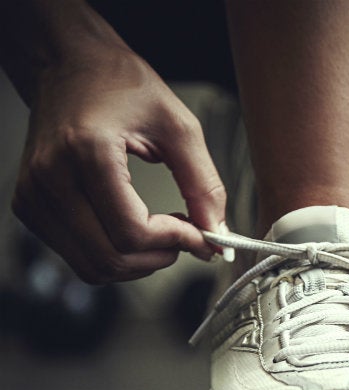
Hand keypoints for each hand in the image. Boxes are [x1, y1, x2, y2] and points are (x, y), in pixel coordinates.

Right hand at [11, 45, 225, 283]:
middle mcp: (50, 178)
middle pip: (110, 258)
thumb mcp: (178, 126)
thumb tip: (218, 234)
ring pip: (93, 266)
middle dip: (159, 257)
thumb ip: (203, 184)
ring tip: (163, 230)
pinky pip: (78, 255)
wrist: (68, 64)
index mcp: (85, 152)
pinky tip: (136, 226)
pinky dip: (115, 253)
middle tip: (187, 235)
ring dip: (138, 261)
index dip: (176, 242)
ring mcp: (33, 196)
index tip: (202, 234)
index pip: (131, 232)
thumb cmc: (119, 84)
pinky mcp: (30, 206)